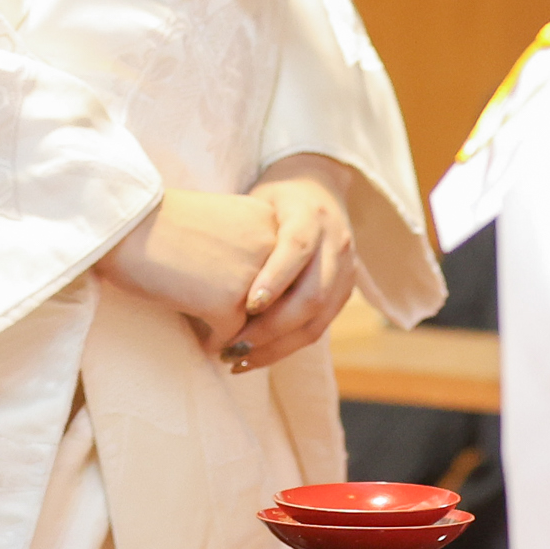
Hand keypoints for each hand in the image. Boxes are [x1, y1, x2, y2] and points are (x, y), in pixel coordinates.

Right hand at [95, 189, 279, 359]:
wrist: (124, 224)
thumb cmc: (160, 224)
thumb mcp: (221, 223)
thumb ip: (249, 249)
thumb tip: (262, 297)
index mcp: (269, 220)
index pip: (286, 271)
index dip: (266, 295)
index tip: (246, 305)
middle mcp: (271, 245)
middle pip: (280, 300)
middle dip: (259, 321)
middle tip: (239, 336)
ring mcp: (253, 275)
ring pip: (260, 323)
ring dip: (242, 335)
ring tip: (224, 342)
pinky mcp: (228, 303)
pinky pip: (230, 337)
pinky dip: (215, 342)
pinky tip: (201, 338)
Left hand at [227, 155, 357, 373]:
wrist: (317, 188)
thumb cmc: (272, 199)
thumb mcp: (257, 202)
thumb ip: (243, 233)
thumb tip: (203, 276)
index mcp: (312, 215)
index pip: (297, 248)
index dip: (275, 278)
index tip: (247, 305)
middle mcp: (336, 243)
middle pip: (312, 295)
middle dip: (272, 328)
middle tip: (233, 346)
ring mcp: (346, 271)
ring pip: (318, 321)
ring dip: (277, 347)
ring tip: (239, 361)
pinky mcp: (344, 292)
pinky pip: (318, 329)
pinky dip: (286, 347)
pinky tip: (256, 356)